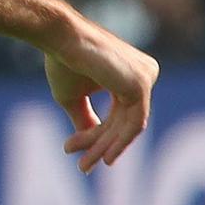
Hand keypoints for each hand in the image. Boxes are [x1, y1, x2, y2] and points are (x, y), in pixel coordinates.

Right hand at [46, 21, 158, 173]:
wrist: (58, 37)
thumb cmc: (62, 61)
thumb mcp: (74, 98)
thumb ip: (86, 119)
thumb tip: (92, 143)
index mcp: (129, 75)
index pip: (119, 114)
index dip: (98, 136)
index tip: (75, 151)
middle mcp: (143, 75)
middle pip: (123, 122)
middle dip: (100, 146)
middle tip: (82, 166)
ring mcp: (146, 78)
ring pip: (128, 126)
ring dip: (105, 148)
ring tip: (84, 165)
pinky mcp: (142, 84)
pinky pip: (133, 123)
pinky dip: (118, 142)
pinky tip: (104, 158)